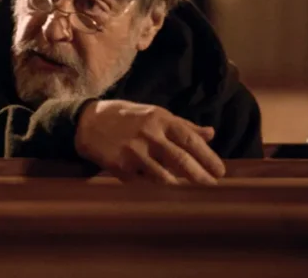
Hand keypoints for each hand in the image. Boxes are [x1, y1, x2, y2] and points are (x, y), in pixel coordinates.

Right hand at [74, 99, 225, 184]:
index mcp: (160, 119)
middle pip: (180, 160)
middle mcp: (148, 135)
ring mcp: (133, 152)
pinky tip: (163, 193)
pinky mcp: (119, 166)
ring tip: (190, 193)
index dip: (208, 157)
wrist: (87, 121)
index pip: (190, 140)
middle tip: (212, 187)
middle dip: (200, 176)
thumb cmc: (125, 116)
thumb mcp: (154, 113)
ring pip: (163, 176)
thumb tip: (211, 133)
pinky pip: (142, 183)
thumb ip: (183, 125)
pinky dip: (154, 189)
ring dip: (179, 186)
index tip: (220, 171)